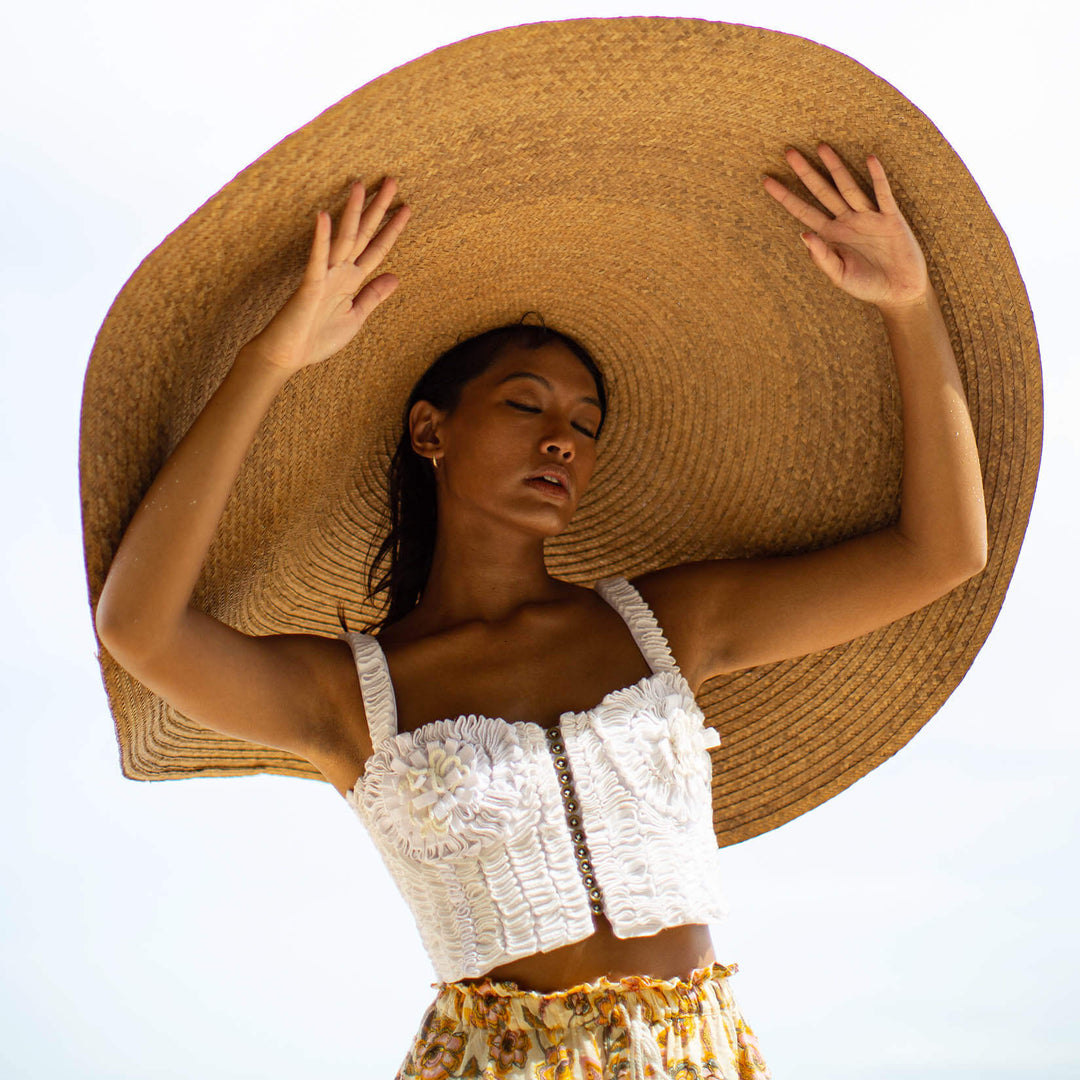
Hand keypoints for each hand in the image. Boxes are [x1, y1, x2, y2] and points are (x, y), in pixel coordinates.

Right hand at [241, 176, 410, 372]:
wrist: (288, 355)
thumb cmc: (317, 338)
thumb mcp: (355, 317)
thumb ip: (373, 296)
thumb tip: (396, 276)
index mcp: (352, 280)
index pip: (377, 249)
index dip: (392, 229)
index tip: (406, 208)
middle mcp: (340, 272)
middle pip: (364, 235)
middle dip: (378, 210)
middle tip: (392, 181)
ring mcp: (325, 276)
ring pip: (343, 239)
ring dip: (352, 212)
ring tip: (360, 185)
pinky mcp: (310, 286)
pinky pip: (316, 259)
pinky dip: (321, 239)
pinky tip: (324, 217)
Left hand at [763, 144, 929, 310]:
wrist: (899, 292)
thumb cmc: (867, 286)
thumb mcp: (840, 276)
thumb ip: (821, 257)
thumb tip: (803, 234)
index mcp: (831, 235)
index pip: (803, 211)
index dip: (785, 197)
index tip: (766, 180)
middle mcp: (847, 221)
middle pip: (821, 191)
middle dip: (805, 172)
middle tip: (788, 151)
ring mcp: (868, 216)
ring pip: (848, 186)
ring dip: (835, 166)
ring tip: (821, 146)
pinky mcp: (891, 218)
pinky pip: (882, 194)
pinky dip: (877, 177)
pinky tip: (869, 159)